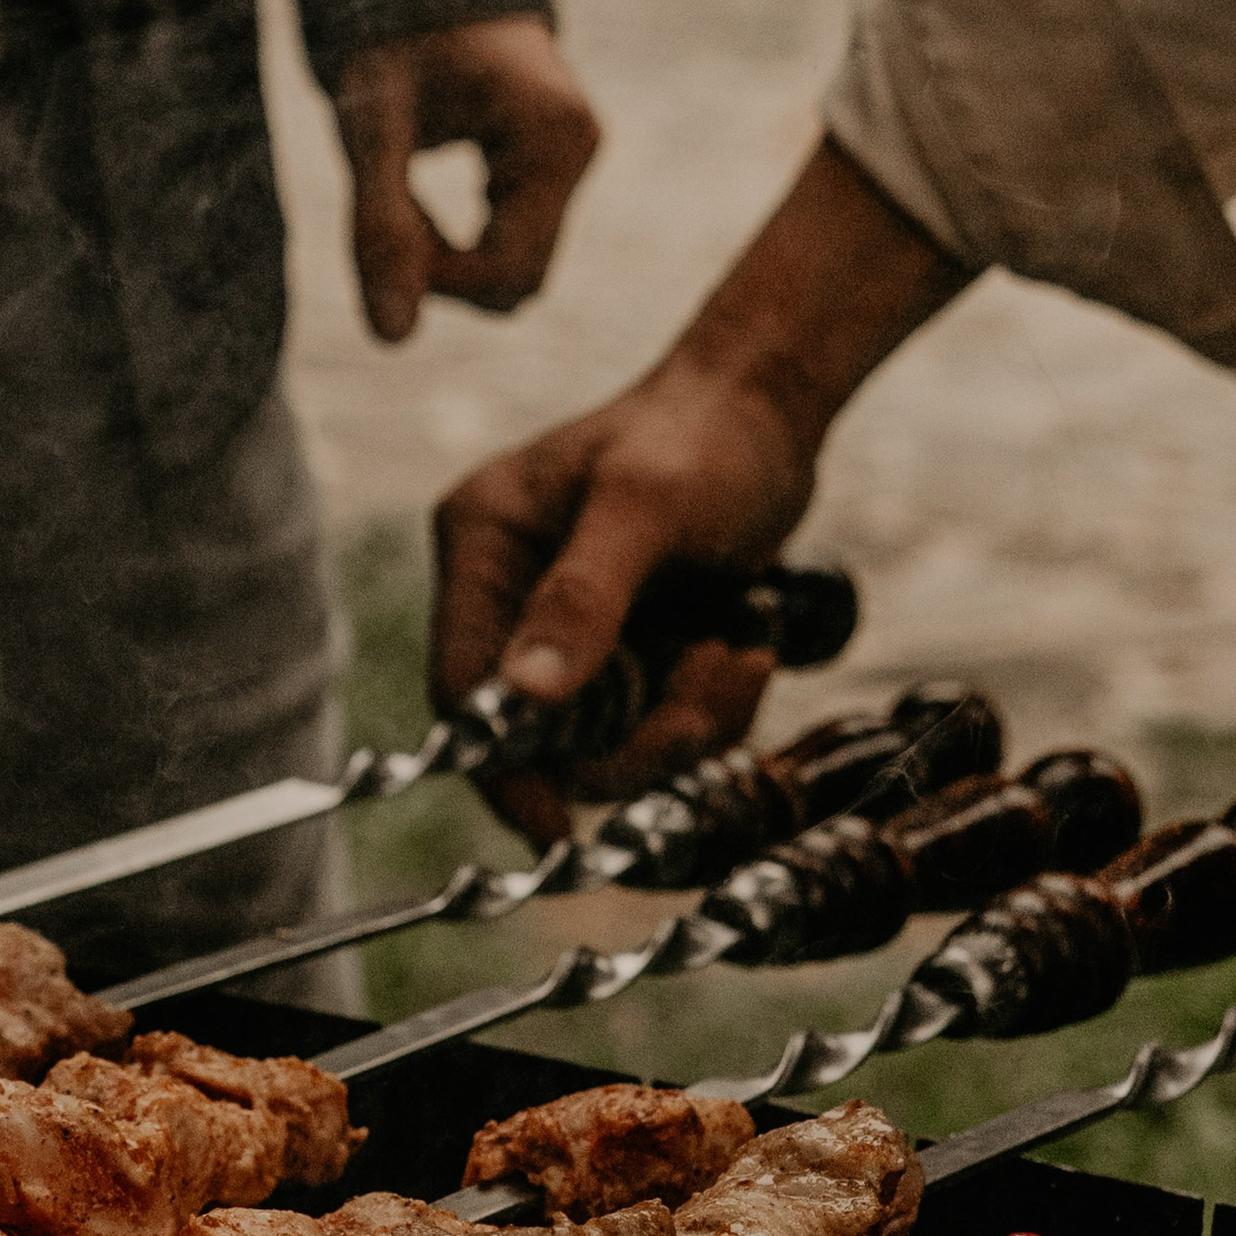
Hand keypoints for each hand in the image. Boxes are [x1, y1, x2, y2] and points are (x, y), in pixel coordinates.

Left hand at [334, 14, 596, 341]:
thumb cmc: (392, 42)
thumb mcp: (372, 128)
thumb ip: (379, 226)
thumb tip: (394, 340)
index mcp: (554, 136)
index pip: (509, 269)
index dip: (436, 279)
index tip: (380, 236)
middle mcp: (580, 150)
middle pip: (519, 277)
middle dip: (444, 269)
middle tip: (383, 210)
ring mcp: (573, 160)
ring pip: (515, 266)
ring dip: (449, 257)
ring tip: (398, 193)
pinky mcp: (553, 169)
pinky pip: (512, 240)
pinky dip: (460, 240)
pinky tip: (419, 199)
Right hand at [432, 369, 818, 839]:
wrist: (773, 409)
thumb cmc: (704, 435)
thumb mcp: (644, 508)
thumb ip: (582, 599)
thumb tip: (524, 696)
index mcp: (483, 546)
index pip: (462, 687)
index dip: (501, 766)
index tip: (554, 826)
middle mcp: (513, 596)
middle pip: (542, 735)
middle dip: (637, 733)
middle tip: (713, 679)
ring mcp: (573, 631)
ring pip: (611, 741)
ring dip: (687, 718)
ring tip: (740, 648)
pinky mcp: (628, 651)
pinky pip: (658, 725)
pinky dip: (710, 707)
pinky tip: (744, 645)